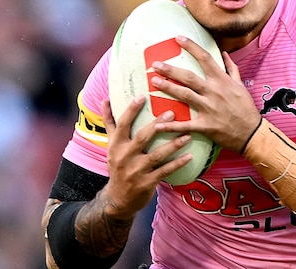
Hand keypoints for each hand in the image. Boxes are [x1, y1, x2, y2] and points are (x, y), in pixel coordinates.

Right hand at [97, 96, 192, 217]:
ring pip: (157, 155)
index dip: (131, 110)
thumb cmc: (118, 164)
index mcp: (116, 145)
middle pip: (142, 138)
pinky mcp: (147, 183)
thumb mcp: (111, 145)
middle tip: (172, 113)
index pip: (123, 124)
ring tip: (188, 135)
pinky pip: (165, 171)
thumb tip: (105, 99)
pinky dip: (177, 164)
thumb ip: (110, 122)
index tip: (142, 96)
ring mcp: (136, 171)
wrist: (118, 199)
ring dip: (173, 145)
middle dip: (157, 125)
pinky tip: (190, 156)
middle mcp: (124, 157)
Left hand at [150, 36, 260, 152]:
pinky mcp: (206, 125)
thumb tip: (224, 53)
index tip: (178, 38)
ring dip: (168, 88)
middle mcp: (214, 92)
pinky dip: (171, 125)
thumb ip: (231, 68)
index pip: (205, 58)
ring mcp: (209, 108)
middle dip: (171, 70)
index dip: (191, 47)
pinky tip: (158, 124)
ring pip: (185, 95)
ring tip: (154, 81)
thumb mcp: (240, 85)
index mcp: (222, 80)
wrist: (252, 133)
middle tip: (155, 64)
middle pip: (189, 77)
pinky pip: (186, 124)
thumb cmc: (246, 108)